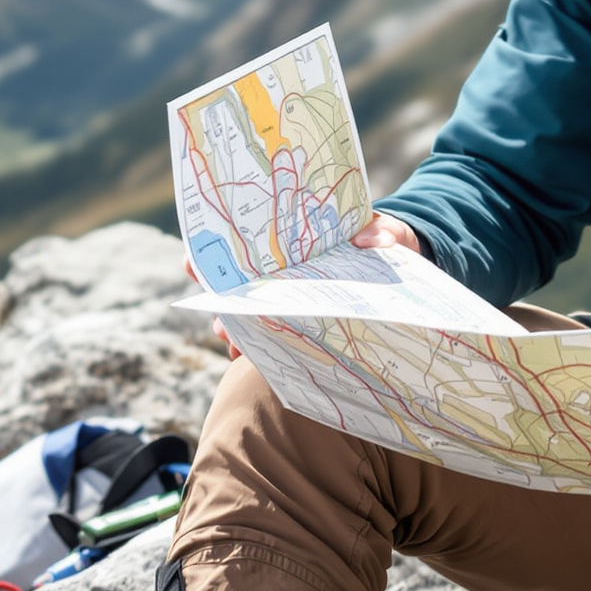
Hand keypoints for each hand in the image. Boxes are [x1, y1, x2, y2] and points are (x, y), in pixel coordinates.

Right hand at [216, 215, 421, 355]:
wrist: (397, 262)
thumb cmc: (384, 238)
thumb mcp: (386, 229)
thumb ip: (381, 231)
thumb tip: (372, 241)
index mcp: (288, 240)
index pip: (236, 242)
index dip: (207, 253)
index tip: (194, 264)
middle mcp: (276, 269)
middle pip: (231, 285)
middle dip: (219, 303)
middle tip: (222, 321)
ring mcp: (283, 296)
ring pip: (242, 314)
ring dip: (234, 330)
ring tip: (236, 346)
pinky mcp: (298, 320)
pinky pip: (267, 335)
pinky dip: (255, 347)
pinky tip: (250, 361)